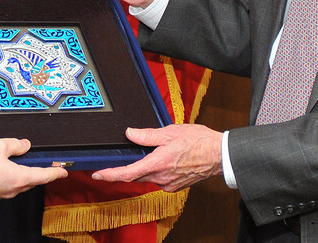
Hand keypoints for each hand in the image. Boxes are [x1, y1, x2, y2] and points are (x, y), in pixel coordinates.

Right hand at [0, 138, 67, 200]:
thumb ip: (15, 144)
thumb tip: (25, 145)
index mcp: (19, 177)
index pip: (43, 175)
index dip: (55, 173)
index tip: (63, 172)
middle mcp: (13, 188)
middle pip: (33, 180)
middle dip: (42, 173)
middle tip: (48, 166)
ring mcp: (2, 193)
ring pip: (21, 183)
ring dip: (26, 174)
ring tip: (26, 163)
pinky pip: (9, 184)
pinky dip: (13, 176)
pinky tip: (7, 168)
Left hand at [90, 125, 223, 191]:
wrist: (220, 155)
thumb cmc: (199, 141)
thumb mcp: (170, 132)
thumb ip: (147, 135)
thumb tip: (130, 134)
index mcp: (158, 163)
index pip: (128, 173)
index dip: (111, 174)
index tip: (98, 174)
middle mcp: (162, 178)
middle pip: (136, 175)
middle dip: (127, 168)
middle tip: (120, 160)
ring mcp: (169, 184)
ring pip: (148, 177)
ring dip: (146, 167)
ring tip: (157, 152)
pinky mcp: (175, 186)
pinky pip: (159, 179)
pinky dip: (157, 170)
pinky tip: (166, 159)